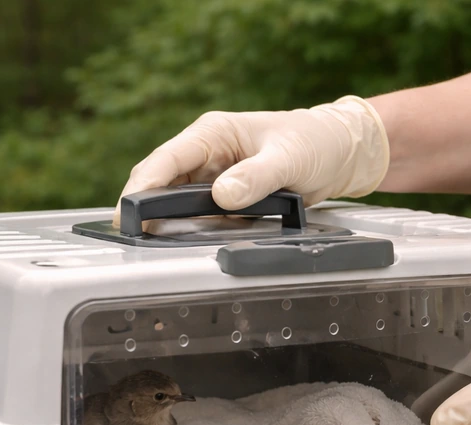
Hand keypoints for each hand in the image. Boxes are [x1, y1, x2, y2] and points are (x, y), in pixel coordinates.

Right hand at [112, 96, 388, 226]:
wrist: (341, 152)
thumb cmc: (316, 142)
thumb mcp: (289, 159)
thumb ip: (256, 177)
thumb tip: (222, 195)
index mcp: (213, 134)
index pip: (166, 159)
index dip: (143, 185)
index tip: (128, 210)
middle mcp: (207, 154)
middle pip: (162, 183)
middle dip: (146, 208)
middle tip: (136, 238)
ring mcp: (214, 177)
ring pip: (177, 202)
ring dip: (168, 222)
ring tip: (155, 245)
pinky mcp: (226, 196)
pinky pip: (200, 215)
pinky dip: (193, 229)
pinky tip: (187, 243)